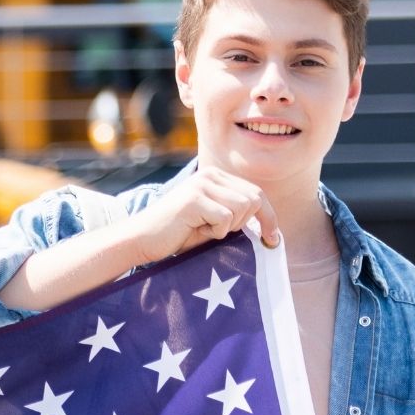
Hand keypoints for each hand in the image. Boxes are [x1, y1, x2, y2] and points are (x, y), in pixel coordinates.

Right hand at [118, 164, 282, 266]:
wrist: (141, 239)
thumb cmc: (177, 234)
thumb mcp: (211, 219)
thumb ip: (235, 213)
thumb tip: (269, 225)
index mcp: (215, 177)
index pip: (256, 193)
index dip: (269, 217)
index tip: (273, 239)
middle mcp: (210, 175)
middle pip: (254, 199)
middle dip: (245, 223)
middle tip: (219, 232)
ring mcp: (201, 185)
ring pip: (242, 208)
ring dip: (228, 227)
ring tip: (205, 229)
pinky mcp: (194, 199)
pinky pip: (225, 218)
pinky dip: (215, 232)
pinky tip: (195, 230)